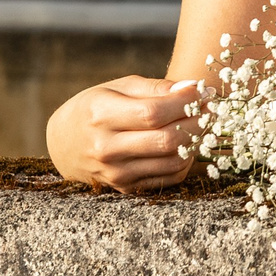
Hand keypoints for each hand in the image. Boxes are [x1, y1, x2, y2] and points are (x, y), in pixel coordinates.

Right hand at [46, 75, 203, 191]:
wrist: (64, 143)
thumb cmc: (96, 107)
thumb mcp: (119, 87)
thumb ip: (157, 87)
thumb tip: (194, 88)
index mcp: (101, 115)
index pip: (154, 113)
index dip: (186, 103)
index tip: (205, 92)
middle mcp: (105, 147)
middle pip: (166, 140)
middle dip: (197, 123)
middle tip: (211, 109)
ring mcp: (114, 172)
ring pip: (171, 162)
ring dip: (196, 142)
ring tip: (202, 125)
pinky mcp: (124, 188)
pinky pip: (167, 178)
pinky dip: (185, 161)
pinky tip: (188, 144)